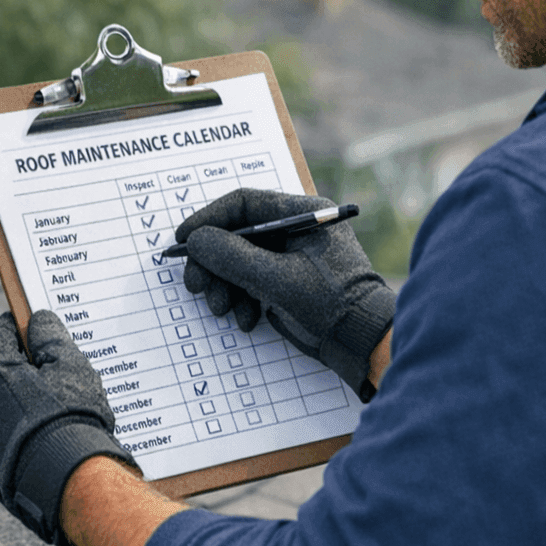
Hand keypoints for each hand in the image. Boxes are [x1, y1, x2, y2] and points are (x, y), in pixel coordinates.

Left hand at [0, 310, 136, 545]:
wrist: (67, 481)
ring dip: (23, 408)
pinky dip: (24, 440)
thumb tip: (39, 319)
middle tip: (56, 373)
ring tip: (60, 415)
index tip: (32, 324)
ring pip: (2, 413)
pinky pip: (6, 445)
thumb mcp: (70, 366)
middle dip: (22, 371)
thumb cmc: (70, 415)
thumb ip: (51, 338)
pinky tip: (52, 445)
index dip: (14, 326)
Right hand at [176, 189, 393, 399]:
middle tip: (196, 286)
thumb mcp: (277, 279)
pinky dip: (241, 301)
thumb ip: (233, 257)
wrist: (361, 342)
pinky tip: (246, 320)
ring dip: (224, 287)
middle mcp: (294, 230)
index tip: (184, 240)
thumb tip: (196, 240)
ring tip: (222, 309)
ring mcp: (290, 257)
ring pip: (239, 262)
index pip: (244, 203)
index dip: (209, 219)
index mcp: (302, 214)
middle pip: (236, 234)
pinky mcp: (286, 283)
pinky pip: (250, 283)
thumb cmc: (330, 303)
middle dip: (213, 262)